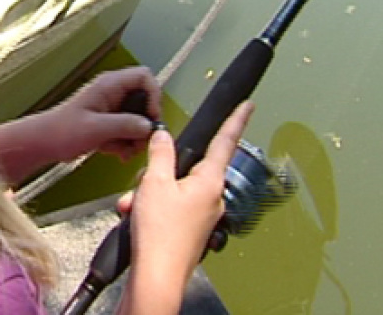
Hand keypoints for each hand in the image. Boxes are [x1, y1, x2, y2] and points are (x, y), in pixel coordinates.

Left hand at [49, 67, 161, 161]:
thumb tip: (149, 126)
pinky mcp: (109, 123)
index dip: (154, 96)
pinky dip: (126, 143)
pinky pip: (128, 130)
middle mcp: (113, 93)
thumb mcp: (97, 128)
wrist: (44, 143)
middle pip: (145, 100)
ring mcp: (111, 108)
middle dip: (146, 123)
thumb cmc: (62, 130)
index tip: (151, 118)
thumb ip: (125, 125)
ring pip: (138, 118)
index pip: (145, 77)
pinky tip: (117, 153)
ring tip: (126, 152)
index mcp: (110, 85)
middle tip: (140, 141)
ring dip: (136, 137)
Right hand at [120, 101, 253, 313]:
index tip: (247, 106)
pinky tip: (137, 214)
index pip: (225, 141)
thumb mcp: (154, 183)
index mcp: (210, 181)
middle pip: (187, 167)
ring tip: (135, 205)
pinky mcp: (190, 229)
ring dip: (150, 192)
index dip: (236, 120)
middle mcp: (212, 197)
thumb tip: (164, 137)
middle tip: (144, 180)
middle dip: (160, 170)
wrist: (156, 276)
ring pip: (174, 188)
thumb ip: (161, 154)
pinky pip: (171, 206)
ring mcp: (202, 215)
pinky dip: (152, 207)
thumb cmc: (160, 235)